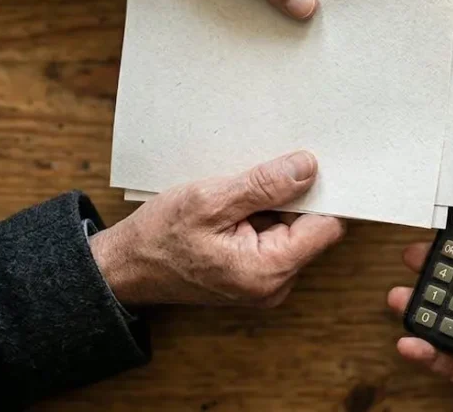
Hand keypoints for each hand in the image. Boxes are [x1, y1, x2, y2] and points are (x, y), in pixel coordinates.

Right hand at [90, 151, 344, 305]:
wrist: (126, 268)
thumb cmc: (159, 238)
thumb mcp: (210, 201)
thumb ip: (264, 187)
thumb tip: (308, 168)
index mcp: (269, 271)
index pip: (326, 226)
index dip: (320, 193)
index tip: (303, 167)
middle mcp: (276, 284)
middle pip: (311, 227)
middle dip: (291, 198)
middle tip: (258, 176)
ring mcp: (267, 282)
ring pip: (292, 229)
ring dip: (272, 205)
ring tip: (237, 194)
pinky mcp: (257, 274)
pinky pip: (274, 237)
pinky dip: (260, 217)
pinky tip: (234, 206)